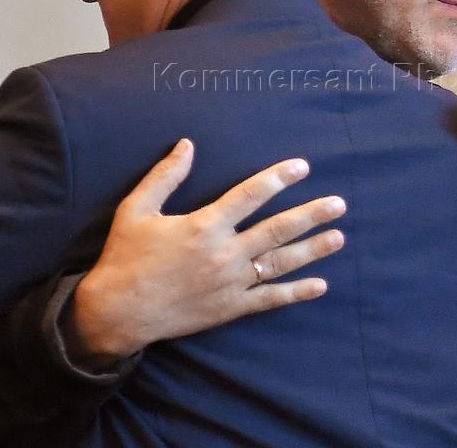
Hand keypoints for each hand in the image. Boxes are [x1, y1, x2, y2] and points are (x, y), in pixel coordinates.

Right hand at [68, 139, 345, 364]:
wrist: (117, 312)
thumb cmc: (125, 257)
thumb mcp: (136, 209)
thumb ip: (165, 176)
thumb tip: (187, 145)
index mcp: (204, 226)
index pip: (250, 196)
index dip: (278, 179)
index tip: (303, 167)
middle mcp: (224, 253)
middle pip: (277, 230)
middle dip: (310, 215)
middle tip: (339, 204)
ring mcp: (230, 283)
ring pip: (279, 263)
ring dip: (312, 249)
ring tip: (339, 237)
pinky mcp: (229, 308)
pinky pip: (269, 299)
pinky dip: (295, 293)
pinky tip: (320, 284)